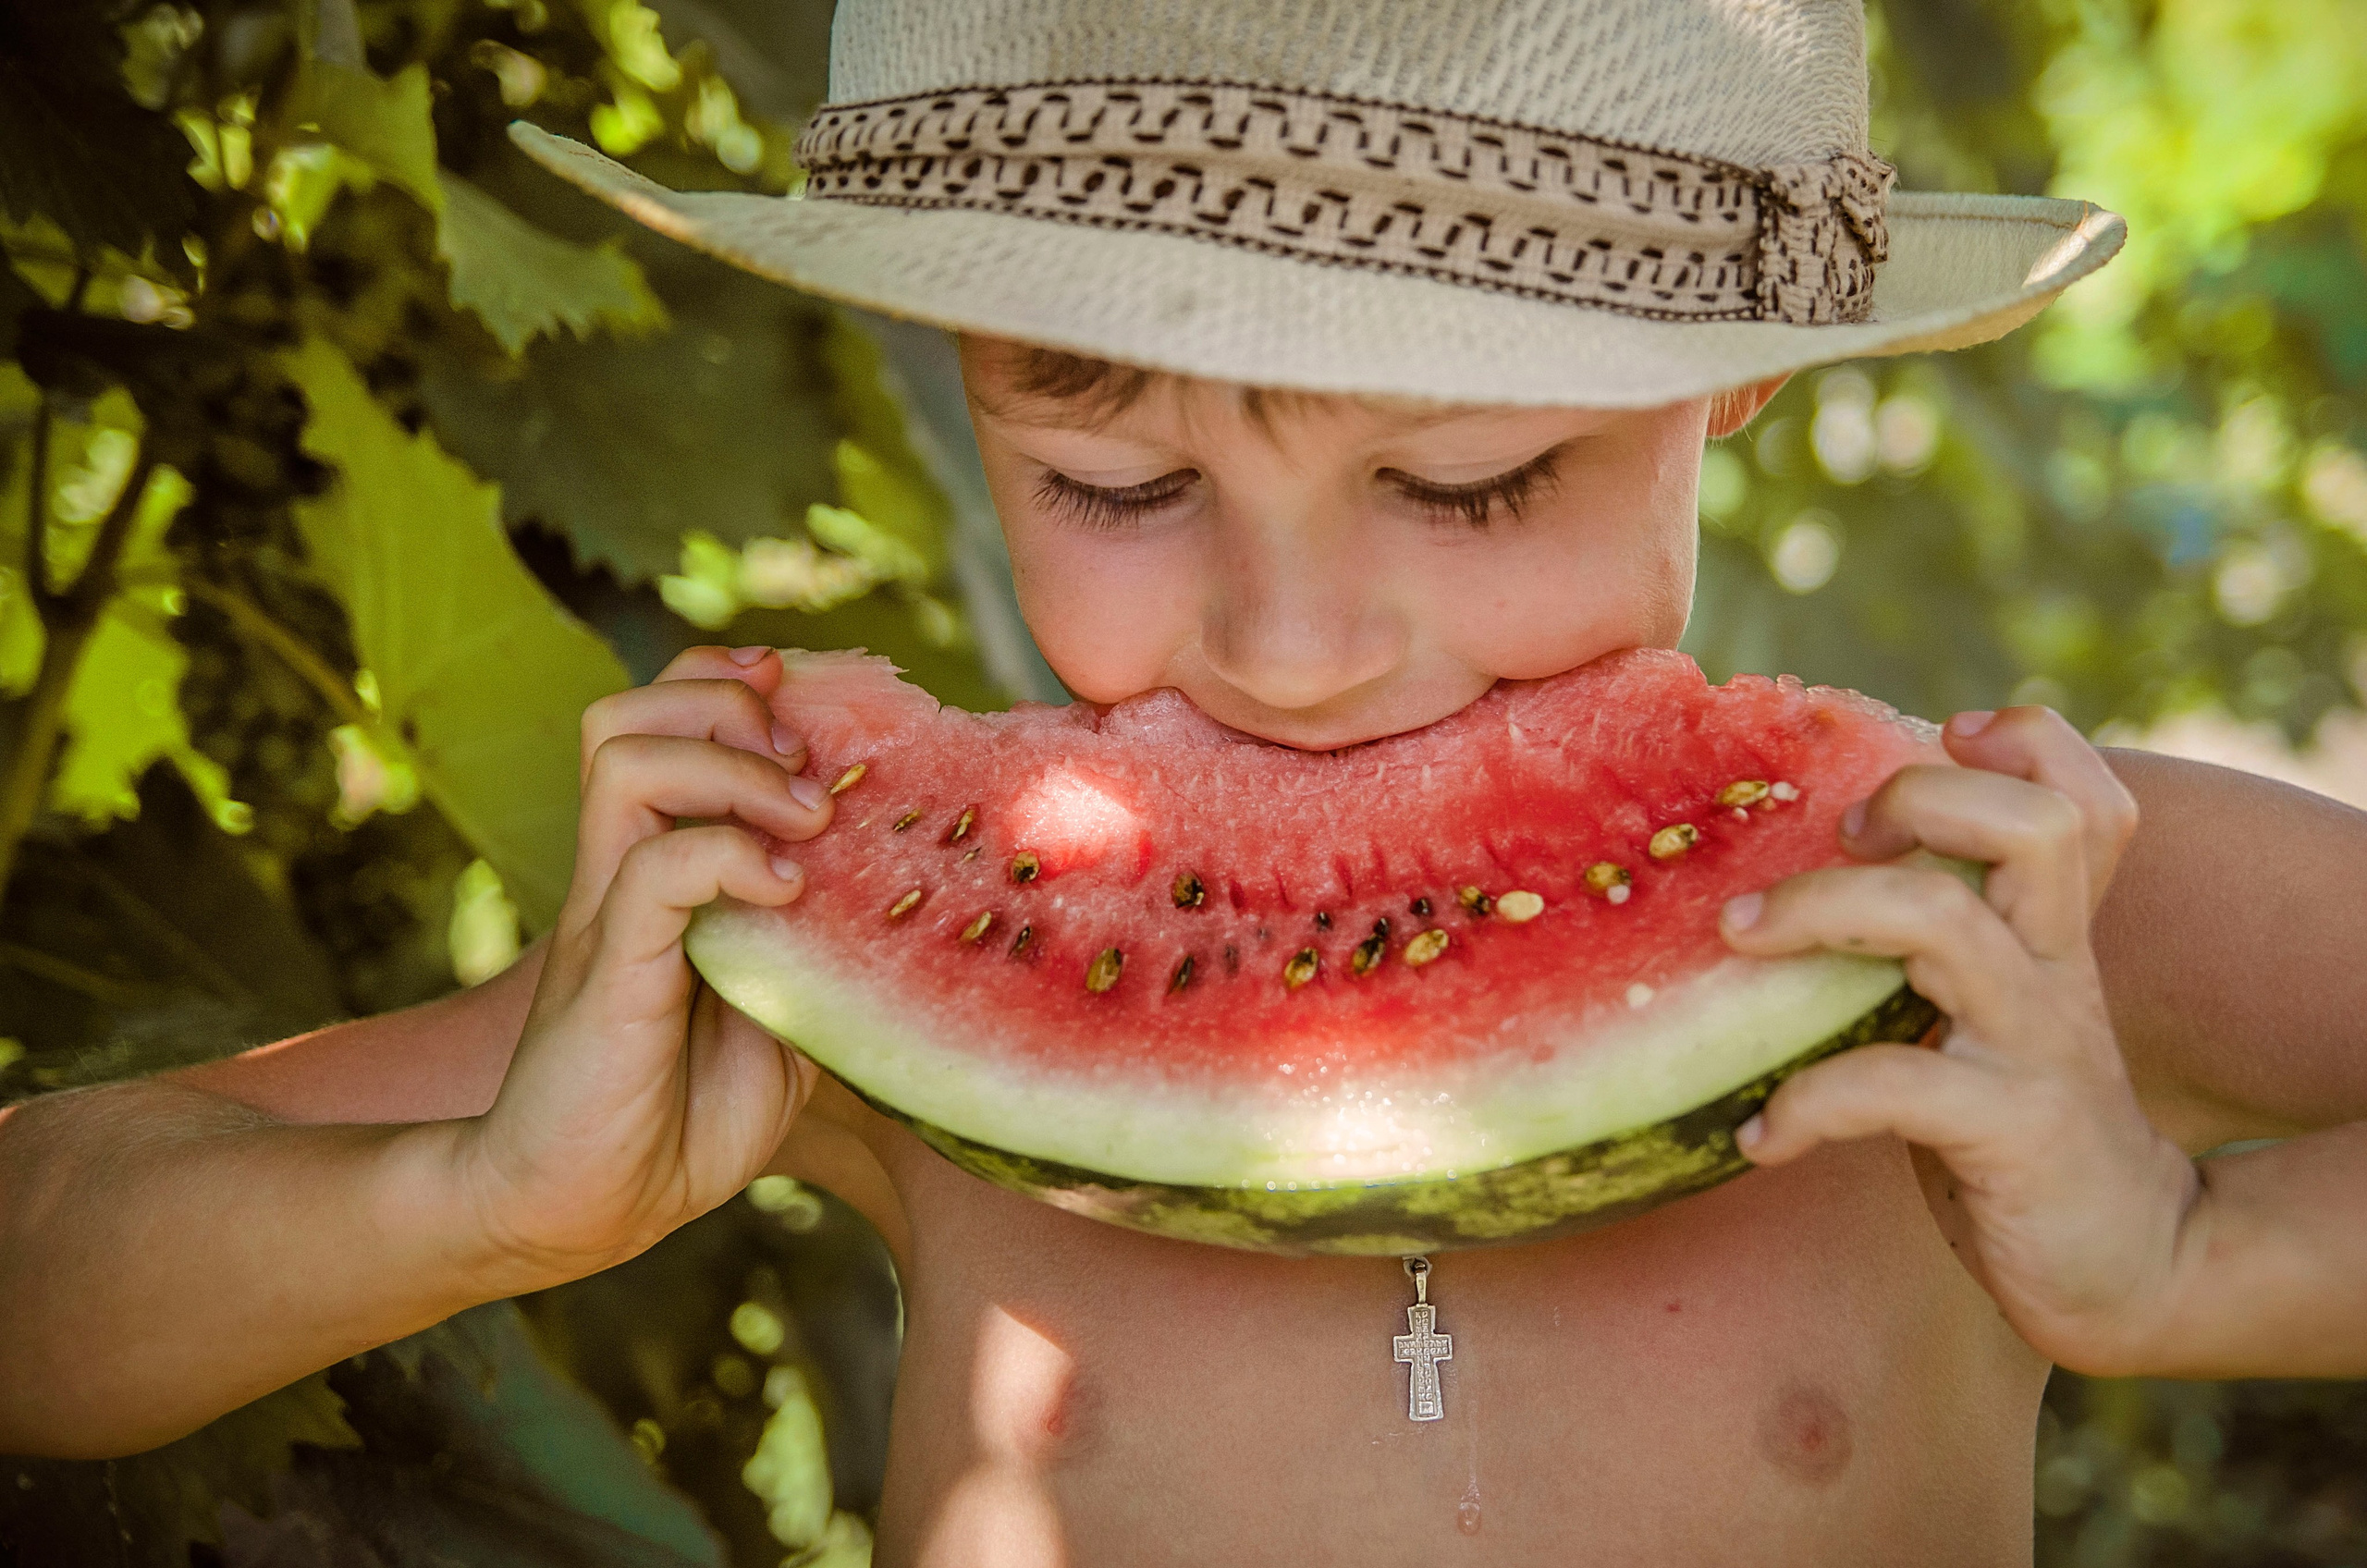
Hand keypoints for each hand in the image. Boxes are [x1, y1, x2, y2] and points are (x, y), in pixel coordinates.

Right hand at [455, 645, 829, 1286]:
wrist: (589, 1207)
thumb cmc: (681, 1119)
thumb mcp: (784, 1024)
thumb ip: (824, 957)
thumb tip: (904, 909)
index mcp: (655, 869)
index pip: (663, 719)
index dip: (728, 686)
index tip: (807, 706)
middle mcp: (621, 871)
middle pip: (631, 712)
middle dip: (728, 707)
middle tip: (806, 770)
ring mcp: (607, 913)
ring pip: (628, 759)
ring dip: (733, 768)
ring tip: (805, 823)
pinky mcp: (608, 967)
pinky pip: (657, 865)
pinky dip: (732, 856)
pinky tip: (789, 894)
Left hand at [1720, 706, 2198, 1374]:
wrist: (2127, 1262)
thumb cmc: (2018, 1119)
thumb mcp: (1989, 1010)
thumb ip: (1934, 937)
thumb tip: (1794, 866)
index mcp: (2046, 929)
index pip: (2079, 795)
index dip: (2025, 743)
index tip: (1934, 744)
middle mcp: (2052, 968)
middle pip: (2031, 826)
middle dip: (1918, 798)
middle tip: (1836, 838)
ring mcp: (2036, 1045)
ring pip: (1945, 923)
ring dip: (1817, 911)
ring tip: (1739, 936)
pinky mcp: (2009, 1132)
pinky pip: (1891, 1085)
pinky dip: (1805, 1103)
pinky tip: (1761, 1134)